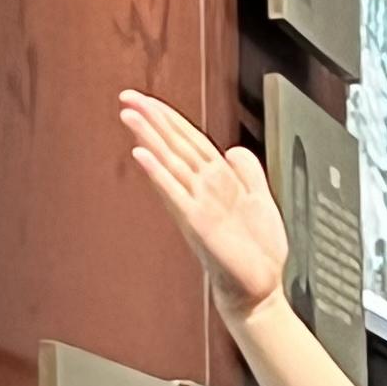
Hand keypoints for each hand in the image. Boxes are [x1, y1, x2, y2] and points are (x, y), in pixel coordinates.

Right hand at [118, 91, 290, 324]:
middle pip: (174, 146)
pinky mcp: (199, 224)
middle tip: (126, 97)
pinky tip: (142, 156)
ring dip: (150, 138)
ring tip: (130, 116)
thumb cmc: (257, 252)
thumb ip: (248, 172)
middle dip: (152, 119)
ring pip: (170, 163)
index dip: (170, 118)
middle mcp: (201, 191)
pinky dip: (159, 174)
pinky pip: (175, 194)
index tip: (146, 100)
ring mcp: (197, 206)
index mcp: (216, 182)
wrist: (261, 289)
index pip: (189, 140)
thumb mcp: (260, 201)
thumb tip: (233, 149)